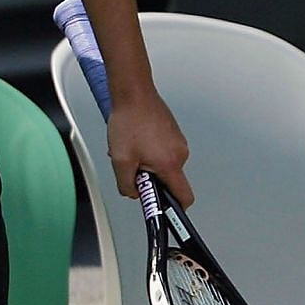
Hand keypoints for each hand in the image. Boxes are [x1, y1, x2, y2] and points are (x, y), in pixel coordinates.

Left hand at [106, 93, 193, 208]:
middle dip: (150, 179)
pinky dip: (148, 151)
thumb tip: (134, 193)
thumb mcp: (120, 159)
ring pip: (163, 165)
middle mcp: (180, 153)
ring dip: (146, 163)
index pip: (184, 196)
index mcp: (171, 163)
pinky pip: (162, 152)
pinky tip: (135, 139)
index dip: (175, 208)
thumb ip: (127, 184)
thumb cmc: (129, 121)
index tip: (165, 211)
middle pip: (170, 180)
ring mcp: (178, 142)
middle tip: (132, 166)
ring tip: (131, 148)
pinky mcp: (172, 134)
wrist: (133, 93)